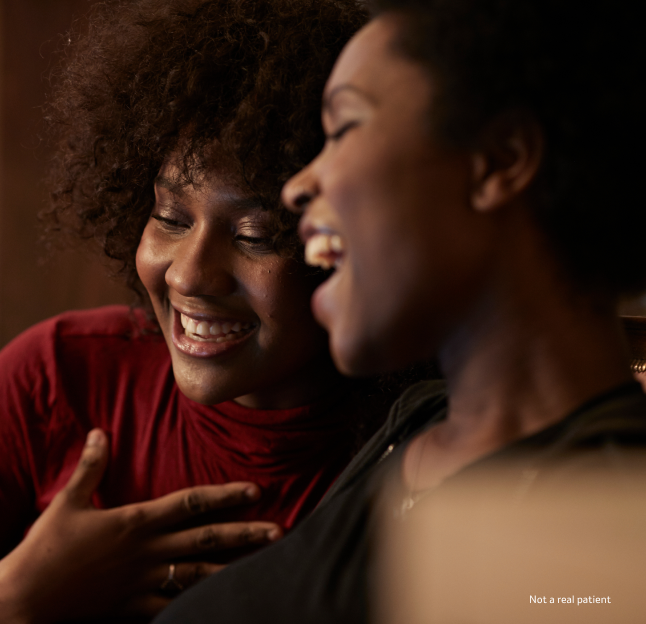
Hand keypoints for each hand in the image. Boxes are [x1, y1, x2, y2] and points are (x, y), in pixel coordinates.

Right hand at [0, 429, 281, 622]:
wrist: (25, 600)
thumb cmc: (46, 548)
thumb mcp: (67, 501)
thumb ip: (91, 466)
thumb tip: (101, 431)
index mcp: (137, 521)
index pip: (191, 502)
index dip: (224, 495)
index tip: (255, 490)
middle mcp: (148, 551)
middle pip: (206, 539)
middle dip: (245, 534)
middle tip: (279, 531)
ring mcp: (144, 581)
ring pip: (200, 574)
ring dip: (234, 567)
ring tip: (263, 565)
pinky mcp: (135, 607)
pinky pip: (175, 607)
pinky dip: (199, 604)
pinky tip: (223, 603)